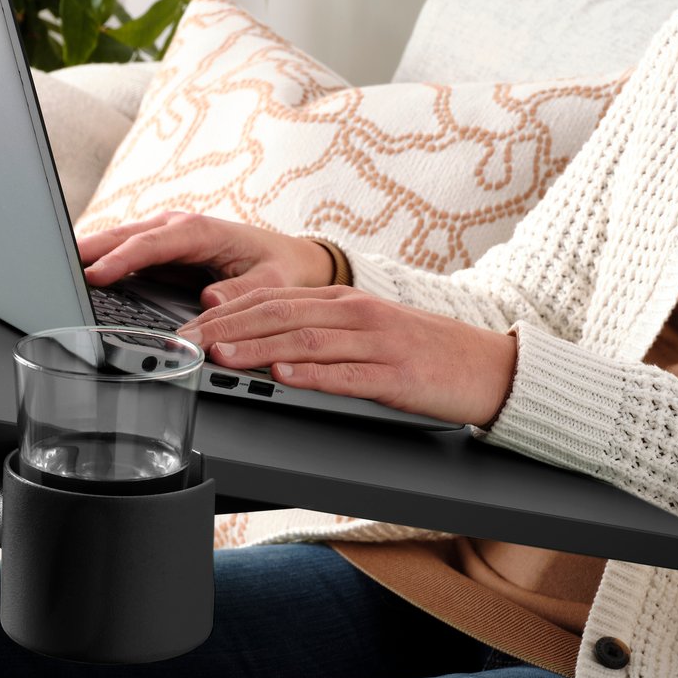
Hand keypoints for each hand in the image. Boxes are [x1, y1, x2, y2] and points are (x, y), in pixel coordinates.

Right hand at [78, 211, 336, 301]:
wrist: (291, 260)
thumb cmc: (280, 269)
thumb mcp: (271, 285)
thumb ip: (241, 295)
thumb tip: (209, 303)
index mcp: (203, 231)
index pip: (154, 243)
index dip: (123, 258)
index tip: (97, 274)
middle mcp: (179, 227)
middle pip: (126, 235)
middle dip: (90, 247)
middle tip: (55, 262)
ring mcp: (166, 237)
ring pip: (120, 240)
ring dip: (89, 250)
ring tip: (55, 265)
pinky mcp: (160, 251)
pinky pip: (125, 252)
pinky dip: (100, 259)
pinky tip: (79, 271)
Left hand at [178, 286, 518, 426]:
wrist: (490, 367)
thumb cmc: (423, 354)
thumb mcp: (364, 334)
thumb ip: (316, 333)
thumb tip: (260, 347)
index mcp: (343, 302)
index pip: (270, 301)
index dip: (223, 314)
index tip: (186, 329)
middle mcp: (356, 314)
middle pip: (279, 315)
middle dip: (227, 328)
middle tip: (186, 342)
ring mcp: (377, 343)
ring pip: (307, 339)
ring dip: (258, 347)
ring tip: (222, 356)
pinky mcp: (397, 376)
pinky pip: (348, 374)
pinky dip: (313, 374)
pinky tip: (285, 376)